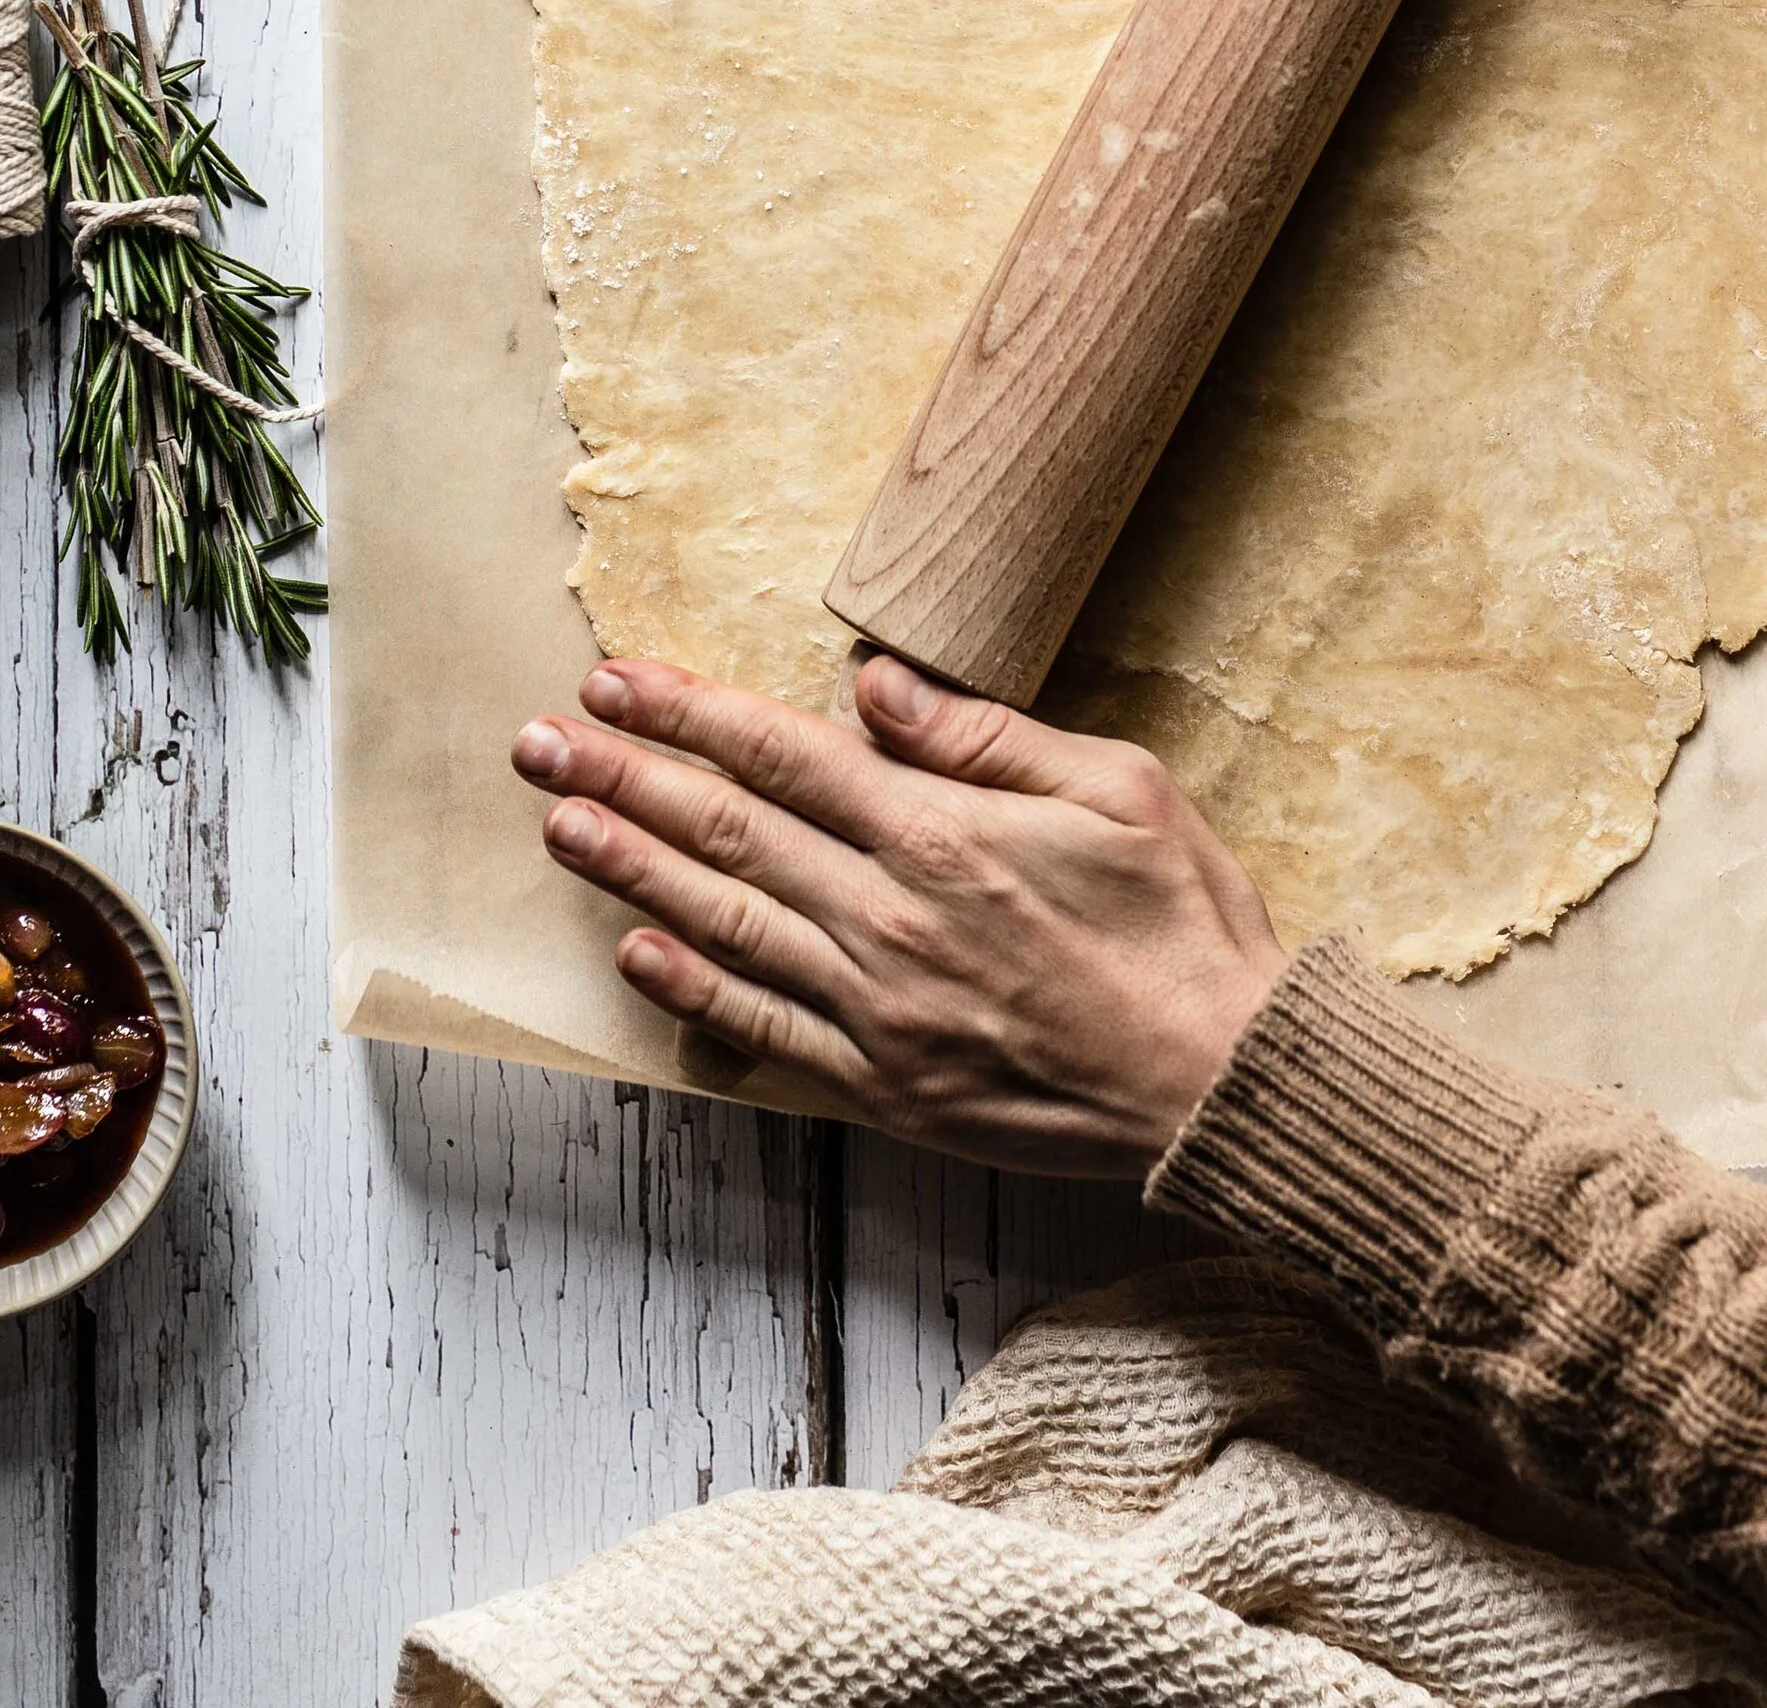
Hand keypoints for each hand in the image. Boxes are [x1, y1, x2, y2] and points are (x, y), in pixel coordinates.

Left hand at [511, 656, 1286, 1176]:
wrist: (1226, 1085)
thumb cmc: (1186, 925)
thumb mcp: (1120, 787)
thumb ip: (987, 737)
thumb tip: (874, 688)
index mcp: (945, 837)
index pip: (784, 757)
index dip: (690, 714)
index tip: (614, 679)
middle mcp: (892, 922)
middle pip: (728, 834)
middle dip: (624, 778)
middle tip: (540, 741)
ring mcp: (880, 1014)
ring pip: (724, 927)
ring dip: (629, 870)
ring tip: (558, 822)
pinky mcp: (887, 1087)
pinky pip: (764, 1031)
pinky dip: (690, 990)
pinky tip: (633, 949)